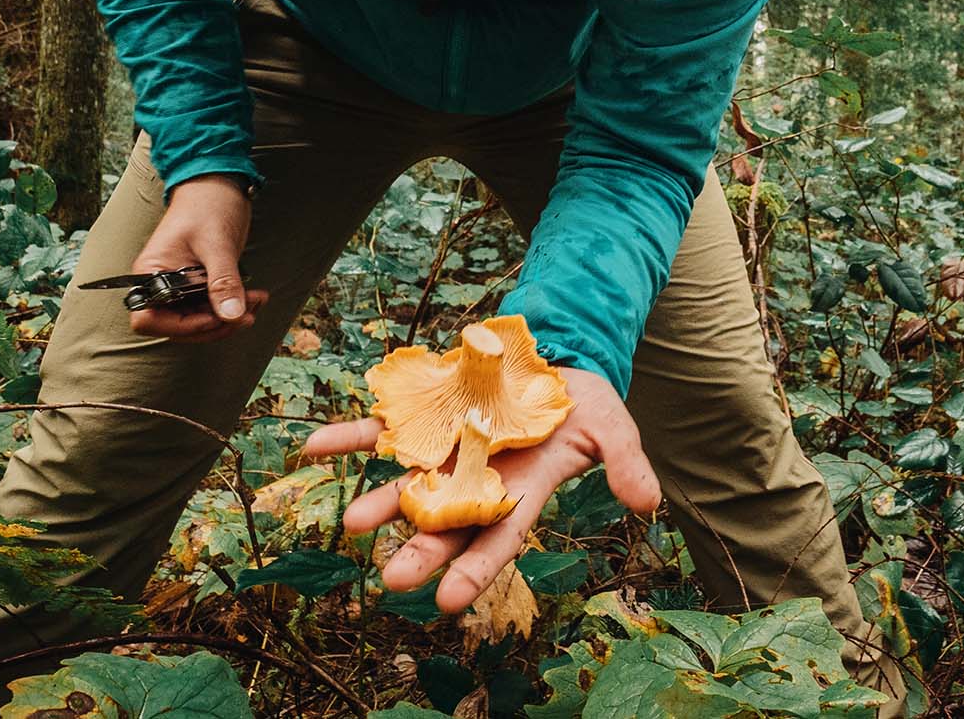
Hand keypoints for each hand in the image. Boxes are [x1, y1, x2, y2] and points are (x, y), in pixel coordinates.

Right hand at [127, 173, 266, 342]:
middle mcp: (161, 284)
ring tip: (257, 303)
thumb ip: (223, 280)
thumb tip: (232, 315)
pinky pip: (212, 307)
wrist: (218, 185)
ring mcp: (181, 286)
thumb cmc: (207, 205)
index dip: (180, 327)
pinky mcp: (200, 285)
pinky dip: (233, 308)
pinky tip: (255, 298)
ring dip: (228, 318)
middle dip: (214, 325)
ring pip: (199, 320)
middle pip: (178, 327)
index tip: (213, 318)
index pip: (149, 320)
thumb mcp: (216, 244)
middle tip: (247, 314)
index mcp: (151, 273)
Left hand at [297, 365, 659, 611]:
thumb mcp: (612, 428)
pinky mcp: (422, 414)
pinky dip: (347, 435)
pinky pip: (377, 428)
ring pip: (404, 482)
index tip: (448, 603)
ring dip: (378, 501)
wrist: (550, 359)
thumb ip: (625, 464)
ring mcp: (443, 448)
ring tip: (353, 523)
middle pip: (443, 522)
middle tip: (391, 580)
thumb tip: (649, 505)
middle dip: (418, 552)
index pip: (497, 538)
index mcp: (519, 491)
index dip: (474, 570)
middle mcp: (474, 479)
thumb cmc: (582, 403)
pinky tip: (314, 446)